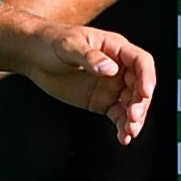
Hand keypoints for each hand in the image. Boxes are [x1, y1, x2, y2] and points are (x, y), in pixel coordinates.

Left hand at [16, 18, 159, 143]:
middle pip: (140, 86)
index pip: (141, 62)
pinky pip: (119, 115)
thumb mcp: (68, 45)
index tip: (145, 93)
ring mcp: (111, 86)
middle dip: (140, 103)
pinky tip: (124, 138)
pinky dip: (122, 127)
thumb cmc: (51, 41)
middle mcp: (118, 68)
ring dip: (134, 119)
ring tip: (130, 132)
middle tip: (133, 117)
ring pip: (131, 104)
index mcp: (115, 48)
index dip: (147, 77)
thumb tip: (110, 69)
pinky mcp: (102, 102)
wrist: (33, 56)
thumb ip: (89, 57)